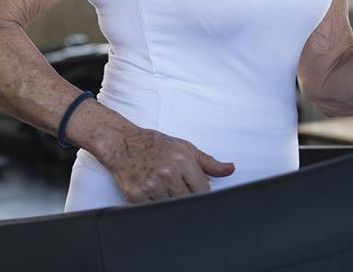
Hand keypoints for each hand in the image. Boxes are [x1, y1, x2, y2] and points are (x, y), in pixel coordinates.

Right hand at [101, 126, 234, 202]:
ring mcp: (151, 186)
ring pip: (171, 207)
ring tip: (165, 187)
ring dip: (171, 202)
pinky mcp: (135, 196)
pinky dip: (156, 205)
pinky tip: (153, 192)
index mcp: (182, 160)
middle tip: (180, 189)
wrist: (122, 143)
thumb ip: (209, 162)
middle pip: (188, 201)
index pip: (203, 191)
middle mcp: (167, 173)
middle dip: (188, 198)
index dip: (202, 193)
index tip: (197, 191)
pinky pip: (153, 209)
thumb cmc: (155, 144)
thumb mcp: (185, 148)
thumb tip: (230, 169)